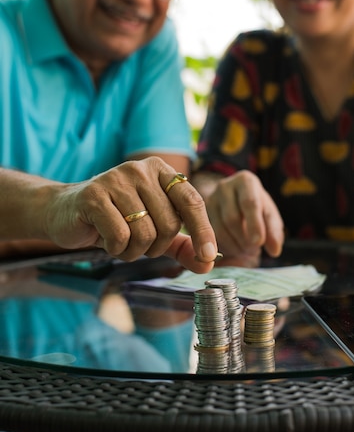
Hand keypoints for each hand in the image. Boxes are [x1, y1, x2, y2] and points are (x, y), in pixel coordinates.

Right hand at [44, 157, 217, 272]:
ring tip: (120, 241)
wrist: (66, 212)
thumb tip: (209, 262)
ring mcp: (116, 179)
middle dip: (156, 247)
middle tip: (137, 244)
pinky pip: (120, 236)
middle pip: (169, 223)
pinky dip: (116, 249)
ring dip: (134, 250)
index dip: (203, 230)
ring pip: (145, 233)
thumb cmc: (116, 219)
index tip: (209, 255)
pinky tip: (104, 239)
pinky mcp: (94, 195)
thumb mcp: (154, 230)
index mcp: (160, 170)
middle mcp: (140, 169)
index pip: (191, 200)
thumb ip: (182, 244)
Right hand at [201, 170, 283, 265]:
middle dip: (245, 240)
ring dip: (236, 246)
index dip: (254, 224)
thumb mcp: (268, 213)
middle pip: (232, 218)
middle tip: (254, 251)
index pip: (249, 203)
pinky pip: (211, 237)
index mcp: (245, 181)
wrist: (232, 198)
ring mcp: (210, 199)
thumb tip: (275, 250)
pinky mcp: (201, 214)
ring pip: (220, 230)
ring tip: (247, 251)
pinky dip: (225, 248)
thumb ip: (274, 230)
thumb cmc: (255, 206)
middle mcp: (225, 187)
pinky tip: (235, 249)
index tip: (259, 242)